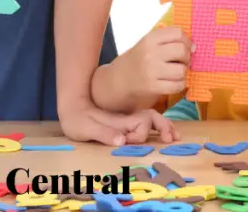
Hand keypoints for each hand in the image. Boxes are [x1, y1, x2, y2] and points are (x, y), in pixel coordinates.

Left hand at [59, 102, 178, 145]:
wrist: (72, 105)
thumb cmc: (77, 119)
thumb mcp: (85, 127)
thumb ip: (103, 133)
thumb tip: (122, 140)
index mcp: (120, 120)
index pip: (141, 124)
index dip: (140, 135)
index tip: (129, 142)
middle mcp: (128, 119)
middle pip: (152, 117)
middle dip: (164, 126)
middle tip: (171, 139)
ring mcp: (128, 120)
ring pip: (153, 119)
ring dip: (165, 126)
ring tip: (175, 136)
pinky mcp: (126, 123)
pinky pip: (148, 123)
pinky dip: (160, 127)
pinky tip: (166, 133)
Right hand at [120, 25, 191, 98]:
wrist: (120, 79)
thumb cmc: (139, 59)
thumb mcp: (149, 43)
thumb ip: (169, 40)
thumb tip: (194, 47)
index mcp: (150, 39)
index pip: (177, 33)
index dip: (186, 40)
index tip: (186, 46)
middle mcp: (150, 53)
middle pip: (182, 51)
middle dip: (187, 57)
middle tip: (181, 61)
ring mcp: (151, 71)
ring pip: (182, 70)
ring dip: (183, 72)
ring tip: (176, 72)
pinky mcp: (153, 87)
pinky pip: (178, 85)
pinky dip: (180, 84)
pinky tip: (174, 82)